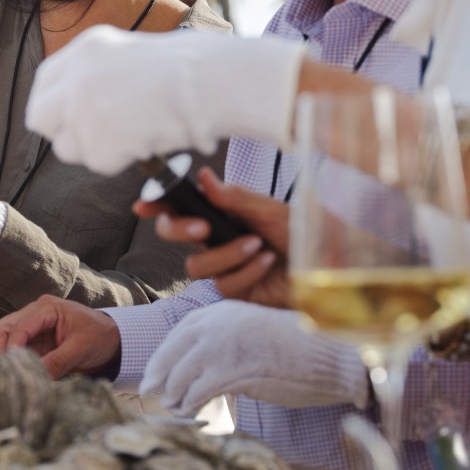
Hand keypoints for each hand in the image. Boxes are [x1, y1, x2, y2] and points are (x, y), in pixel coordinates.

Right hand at [0, 295, 120, 378]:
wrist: (113, 339)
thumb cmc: (100, 335)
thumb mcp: (81, 348)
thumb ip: (58, 361)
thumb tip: (36, 378)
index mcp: (46, 308)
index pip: (18, 327)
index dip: (12, 348)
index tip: (12, 368)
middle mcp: (33, 314)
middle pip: (1, 330)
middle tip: (4, 373)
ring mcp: (31, 329)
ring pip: (2, 340)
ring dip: (4, 358)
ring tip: (13, 376)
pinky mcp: (33, 343)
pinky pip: (15, 352)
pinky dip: (13, 364)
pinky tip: (20, 376)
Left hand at [25, 25, 304, 174]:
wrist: (211, 83)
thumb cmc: (189, 69)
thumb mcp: (132, 53)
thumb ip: (99, 74)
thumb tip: (81, 104)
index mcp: (85, 48)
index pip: (44, 82)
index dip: (55, 103)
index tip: (69, 116)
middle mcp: (74, 77)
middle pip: (39, 117)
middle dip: (59, 131)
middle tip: (90, 138)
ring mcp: (81, 111)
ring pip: (67, 147)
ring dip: (95, 149)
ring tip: (135, 134)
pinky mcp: (96, 143)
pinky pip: (99, 164)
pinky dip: (122, 160)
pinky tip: (147, 140)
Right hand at [134, 168, 291, 307]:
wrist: (327, 268)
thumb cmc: (302, 235)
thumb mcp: (270, 209)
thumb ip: (236, 197)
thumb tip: (204, 177)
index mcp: (220, 213)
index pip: (179, 207)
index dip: (156, 204)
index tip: (143, 205)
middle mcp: (215, 239)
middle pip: (171, 234)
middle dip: (179, 229)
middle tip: (203, 227)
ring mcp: (222, 266)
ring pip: (195, 264)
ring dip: (227, 254)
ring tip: (258, 246)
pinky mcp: (234, 291)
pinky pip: (223, 284)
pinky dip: (247, 271)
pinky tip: (267, 263)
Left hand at [141, 301, 368, 415]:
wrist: (332, 354)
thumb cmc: (300, 347)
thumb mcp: (256, 332)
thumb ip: (229, 341)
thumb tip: (206, 365)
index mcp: (225, 310)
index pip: (182, 329)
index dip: (166, 351)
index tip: (156, 368)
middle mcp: (220, 323)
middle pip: (175, 349)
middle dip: (159, 372)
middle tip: (149, 389)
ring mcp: (225, 345)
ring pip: (183, 372)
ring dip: (174, 392)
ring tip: (172, 405)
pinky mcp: (234, 370)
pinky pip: (200, 390)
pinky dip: (190, 402)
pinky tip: (189, 410)